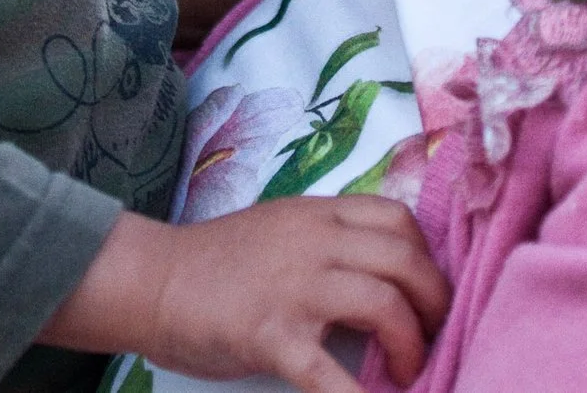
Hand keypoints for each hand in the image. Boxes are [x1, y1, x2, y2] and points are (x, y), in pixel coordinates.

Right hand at [42, 200, 448, 392]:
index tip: (426, 292)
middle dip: (434, 303)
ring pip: (383, 304)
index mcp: (318, 214)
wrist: (152, 281)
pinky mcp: (271, 334)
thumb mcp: (281, 231)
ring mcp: (294, 287)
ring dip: (411, 344)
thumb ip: (328, 243)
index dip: (426, 258)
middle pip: (405, 261)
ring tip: (409, 372)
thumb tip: (383, 280)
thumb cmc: (215, 264)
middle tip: (433, 337)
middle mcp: (314, 241)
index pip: (398, 219)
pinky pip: (329, 372)